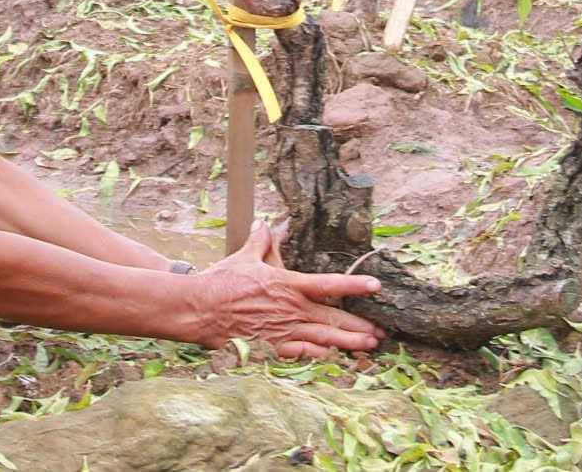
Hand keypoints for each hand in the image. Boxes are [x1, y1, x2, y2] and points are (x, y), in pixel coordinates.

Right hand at [186, 222, 382, 360]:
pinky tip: (331, 359)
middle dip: (358, 326)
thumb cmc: (222, 281)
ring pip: (322, 340)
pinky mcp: (270, 348)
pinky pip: (299, 355)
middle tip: (381, 332)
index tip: (376, 286)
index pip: (329, 285)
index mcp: (288, 284)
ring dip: (347, 344)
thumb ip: (261, 241)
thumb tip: (266, 222)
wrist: (200, 309)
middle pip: (332, 319)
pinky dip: (317, 356)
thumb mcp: (244, 257)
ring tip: (367, 347)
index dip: (354, 286)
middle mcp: (290, 309)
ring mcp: (282, 331)